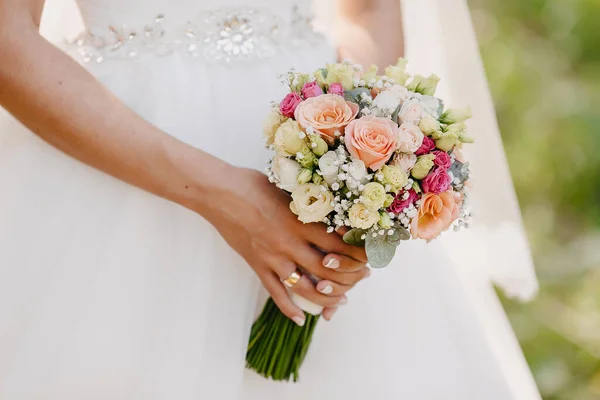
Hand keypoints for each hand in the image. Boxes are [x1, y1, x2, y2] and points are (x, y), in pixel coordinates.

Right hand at [198, 167, 368, 325]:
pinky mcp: (257, 266)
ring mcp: (272, 258)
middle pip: (327, 271)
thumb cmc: (254, 185)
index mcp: (300, 222)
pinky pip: (275, 293)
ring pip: (305, 288)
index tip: (369, 256)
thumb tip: (334, 217)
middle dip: (350, 278)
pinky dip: (289, 309)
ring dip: (327, 298)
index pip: (338, 246)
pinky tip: (301, 318)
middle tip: (362, 278)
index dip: (358, 255)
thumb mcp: (289, 191)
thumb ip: (310, 207)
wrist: (219, 192)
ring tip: (341, 300)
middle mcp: (289, 244)